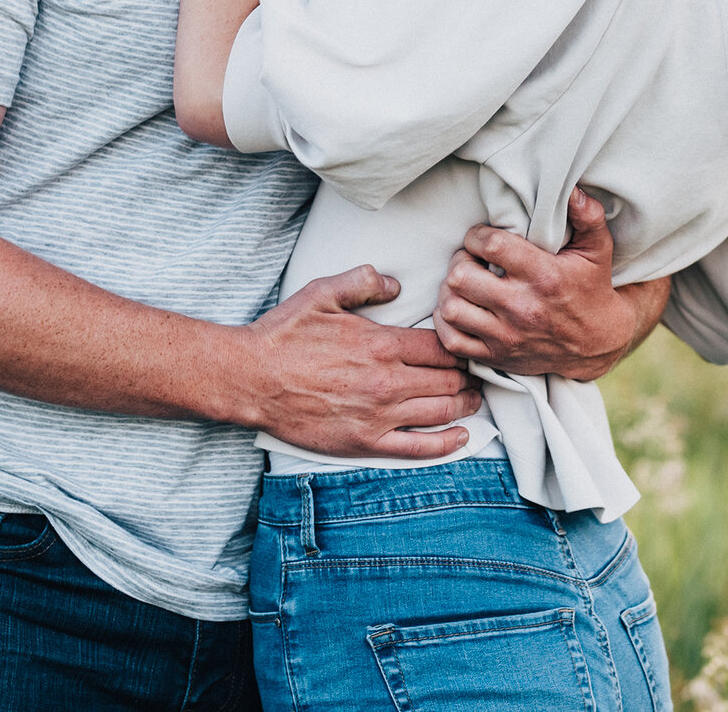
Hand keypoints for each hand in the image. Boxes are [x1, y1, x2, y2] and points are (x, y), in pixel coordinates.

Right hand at [229, 265, 482, 459]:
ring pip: (441, 411)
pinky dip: (447, 444)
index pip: (442, 347)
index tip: (465, 346)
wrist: (251, 379)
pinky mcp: (365, 442)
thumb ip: (363, 281)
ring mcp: (378, 415)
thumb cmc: (284, 335)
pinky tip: (462, 437)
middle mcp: (387, 381)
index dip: (460, 347)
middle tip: (476, 375)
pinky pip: (418, 447)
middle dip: (467, 377)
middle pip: (448, 380)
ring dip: (465, 405)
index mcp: (382, 344)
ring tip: (474, 399)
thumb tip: (396, 283)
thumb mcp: (322, 293)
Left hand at [434, 189, 667, 381]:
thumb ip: (588, 216)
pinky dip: (446, 324)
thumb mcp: (598, 250)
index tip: (481, 237)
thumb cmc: (592, 288)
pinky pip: (452, 342)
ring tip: (463, 283)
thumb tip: (572, 189)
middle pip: (461, 276)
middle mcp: (522, 308)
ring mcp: (507, 336)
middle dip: (459, 260)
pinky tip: (459, 309)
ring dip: (450, 291)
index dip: (477, 235)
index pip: (490, 246)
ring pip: (451, 308)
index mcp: (543, 276)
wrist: (598, 343)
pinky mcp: (497, 357)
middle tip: (469, 258)